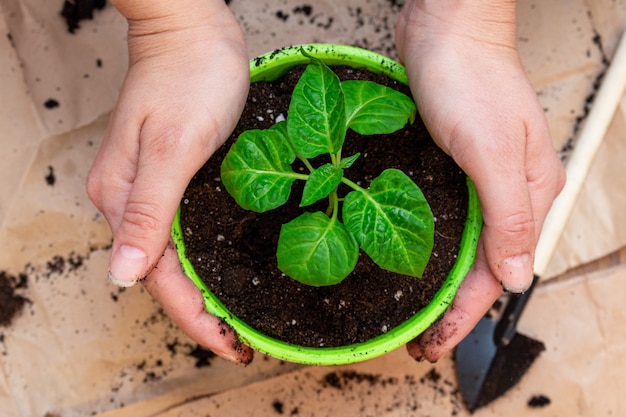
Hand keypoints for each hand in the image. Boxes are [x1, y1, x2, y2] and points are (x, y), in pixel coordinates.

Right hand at [86, 0, 252, 363]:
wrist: (193, 31)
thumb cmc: (188, 77)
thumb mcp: (173, 146)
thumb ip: (148, 212)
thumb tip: (124, 276)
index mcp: (124, 199)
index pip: (159, 279)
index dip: (195, 318)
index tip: (230, 346)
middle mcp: (130, 202)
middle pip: (164, 275)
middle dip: (202, 314)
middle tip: (241, 343)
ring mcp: (149, 191)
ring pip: (176, 258)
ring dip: (205, 292)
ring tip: (238, 322)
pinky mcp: (170, 178)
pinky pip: (186, 234)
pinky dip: (208, 261)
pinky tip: (228, 273)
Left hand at [395, 0, 564, 361]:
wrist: (444, 29)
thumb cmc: (469, 78)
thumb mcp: (490, 151)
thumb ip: (506, 216)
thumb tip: (517, 278)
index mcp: (528, 194)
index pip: (498, 273)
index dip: (464, 314)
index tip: (433, 342)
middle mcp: (508, 193)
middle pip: (482, 266)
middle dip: (452, 307)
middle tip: (420, 339)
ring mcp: (480, 179)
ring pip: (464, 246)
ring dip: (441, 282)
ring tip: (415, 312)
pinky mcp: (453, 165)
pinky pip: (447, 219)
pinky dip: (432, 246)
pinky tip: (412, 260)